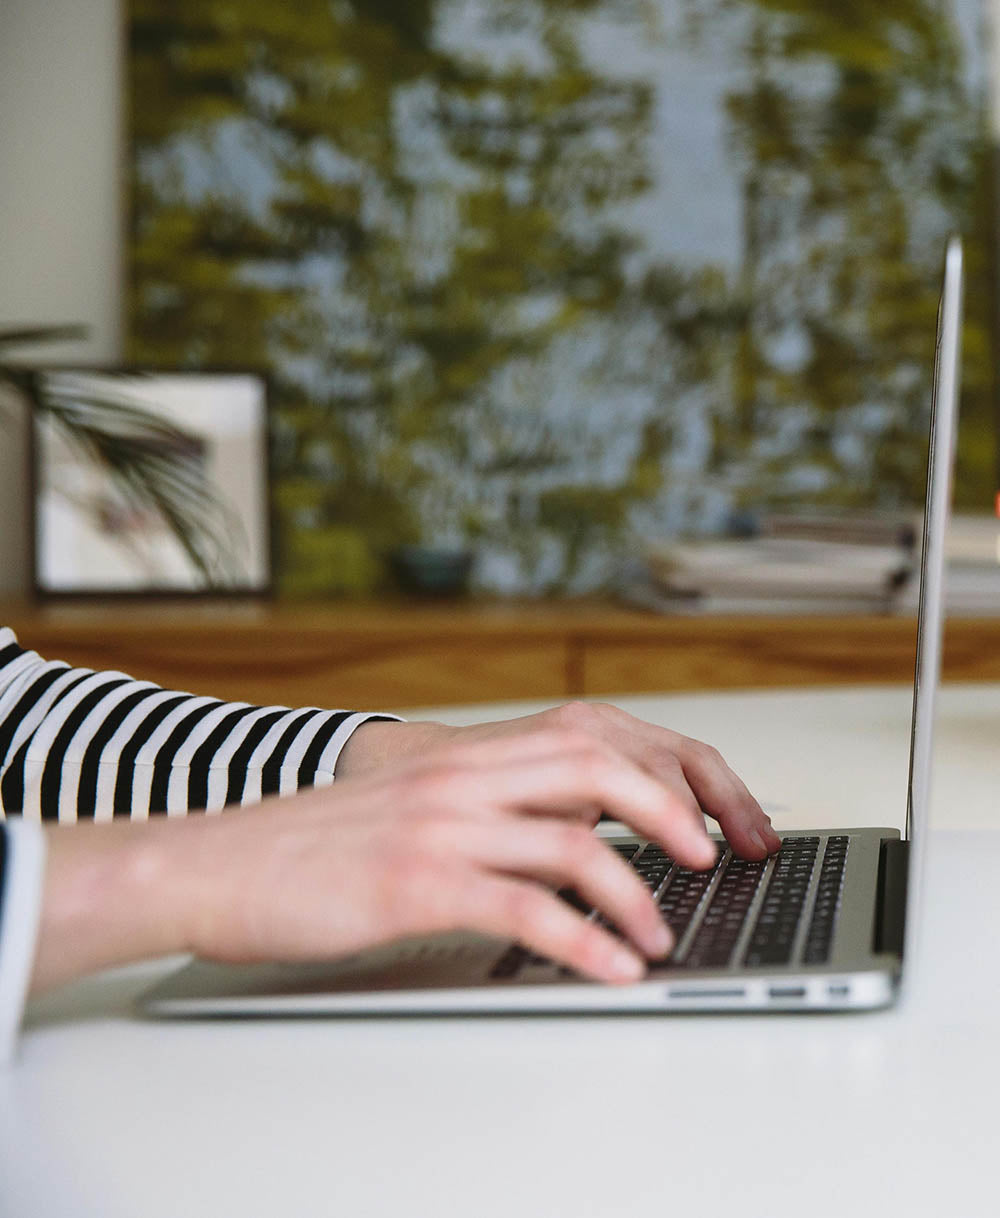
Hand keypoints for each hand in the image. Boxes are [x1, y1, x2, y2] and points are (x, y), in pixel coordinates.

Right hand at [31, 723, 757, 994]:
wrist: (214, 863)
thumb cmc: (310, 847)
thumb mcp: (407, 809)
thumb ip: (481, 810)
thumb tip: (561, 843)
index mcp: (464, 758)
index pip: (589, 740)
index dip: (659, 774)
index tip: (702, 817)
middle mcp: (461, 780)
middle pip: (598, 770)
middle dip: (673, 812)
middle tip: (711, 860)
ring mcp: (441, 829)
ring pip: (572, 844)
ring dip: (635, 895)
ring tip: (660, 935)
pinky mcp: (416, 886)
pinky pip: (524, 912)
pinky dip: (582, 944)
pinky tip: (608, 969)